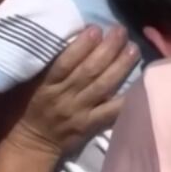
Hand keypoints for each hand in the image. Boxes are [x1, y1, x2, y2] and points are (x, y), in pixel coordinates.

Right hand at [8, 26, 138, 157]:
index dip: (82, 45)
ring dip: (120, 66)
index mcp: (47, 84)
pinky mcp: (91, 125)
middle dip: (107, 49)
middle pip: (89, 71)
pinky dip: (126, 99)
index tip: (96, 29)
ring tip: (133, 49)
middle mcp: (64, 97)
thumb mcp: (31, 83)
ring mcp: (80, 112)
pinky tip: (140, 84)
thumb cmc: (30, 106)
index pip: (65, 62)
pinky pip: (111, 112)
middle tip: (121, 31)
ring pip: (103, 87)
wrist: (33, 142)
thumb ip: (48, 64)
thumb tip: (70, 37)